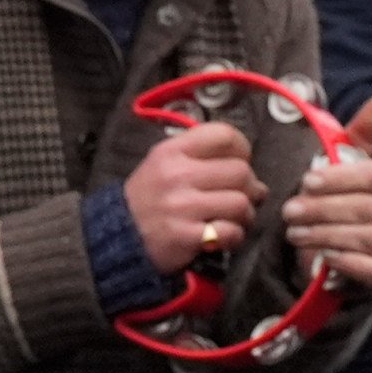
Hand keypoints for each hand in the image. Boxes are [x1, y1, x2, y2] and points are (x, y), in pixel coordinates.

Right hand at [125, 120, 261, 273]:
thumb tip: (252, 174)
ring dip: (245, 214)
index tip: (241, 161)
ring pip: (240, 203)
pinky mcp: (185, 236)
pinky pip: (230, 232)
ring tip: (234, 218)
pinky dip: (234, 236)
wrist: (118, 235)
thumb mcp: (164, 162)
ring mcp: (181, 207)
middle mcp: (176, 175)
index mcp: (172, 151)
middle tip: (242, 196)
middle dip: (249, 187)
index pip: (223, 136)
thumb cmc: (149, 197)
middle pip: (240, 172)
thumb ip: (202, 157)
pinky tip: (224, 235)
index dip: (242, 148)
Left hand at [284, 96, 371, 292]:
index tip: (306, 181)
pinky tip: (322, 257)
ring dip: (324, 234)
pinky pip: (369, 269)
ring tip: (295, 232)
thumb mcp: (347, 166)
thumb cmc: (343, 200)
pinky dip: (343, 262)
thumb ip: (362, 132)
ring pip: (363, 238)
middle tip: (289, 212)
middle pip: (364, 208)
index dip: (338, 179)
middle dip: (322, 209)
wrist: (343, 248)